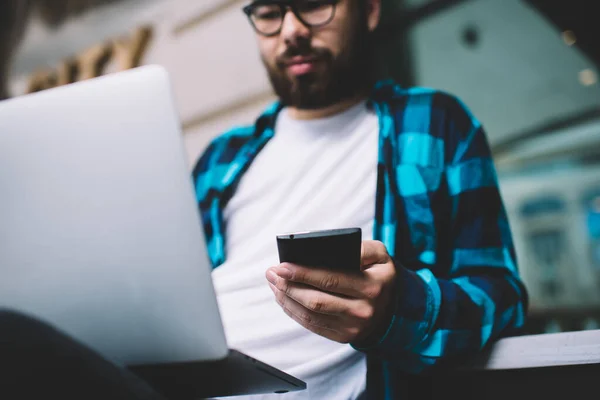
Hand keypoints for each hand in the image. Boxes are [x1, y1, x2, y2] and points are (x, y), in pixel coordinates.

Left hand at [266, 240, 396, 343]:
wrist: (393, 307)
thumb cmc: (380, 274)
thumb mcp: (380, 255)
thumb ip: (362, 248)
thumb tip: (335, 248)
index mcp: (372, 287)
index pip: (331, 279)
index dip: (303, 273)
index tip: (282, 265)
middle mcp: (363, 310)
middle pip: (316, 300)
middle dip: (289, 286)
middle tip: (272, 273)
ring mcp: (352, 327)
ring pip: (311, 314)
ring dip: (287, 299)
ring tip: (273, 283)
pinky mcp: (343, 336)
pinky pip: (312, 325)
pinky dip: (293, 311)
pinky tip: (283, 298)